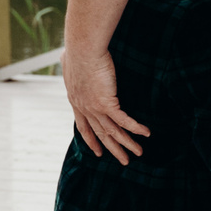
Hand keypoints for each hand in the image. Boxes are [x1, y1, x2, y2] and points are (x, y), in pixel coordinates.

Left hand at [63, 46, 149, 163]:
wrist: (83, 49)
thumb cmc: (76, 50)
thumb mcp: (68, 61)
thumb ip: (69, 64)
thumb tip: (65, 57)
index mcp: (75, 101)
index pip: (84, 127)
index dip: (91, 140)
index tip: (97, 152)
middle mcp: (85, 108)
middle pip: (101, 134)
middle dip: (113, 149)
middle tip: (123, 161)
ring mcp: (95, 108)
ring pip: (113, 131)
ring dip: (127, 144)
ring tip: (138, 153)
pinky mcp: (107, 103)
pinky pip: (124, 121)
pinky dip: (135, 128)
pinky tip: (146, 133)